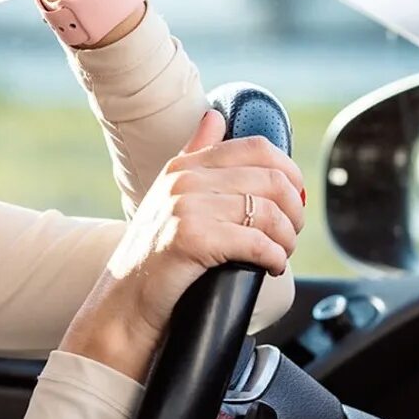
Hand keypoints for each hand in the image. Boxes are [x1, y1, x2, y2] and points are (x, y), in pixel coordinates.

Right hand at [59, 109, 306, 381]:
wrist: (124, 301)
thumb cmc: (153, 255)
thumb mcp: (169, 195)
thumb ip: (195, 154)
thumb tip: (215, 116)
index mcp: (185, 165)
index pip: (257, 148)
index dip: (289, 173)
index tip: (293, 200)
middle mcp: (185, 180)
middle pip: (271, 180)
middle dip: (294, 211)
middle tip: (291, 234)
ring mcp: (186, 207)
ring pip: (269, 213)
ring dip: (287, 239)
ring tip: (280, 254)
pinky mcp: (192, 238)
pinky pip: (257, 242)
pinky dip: (275, 258)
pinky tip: (271, 267)